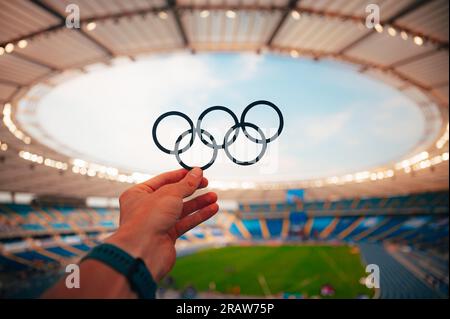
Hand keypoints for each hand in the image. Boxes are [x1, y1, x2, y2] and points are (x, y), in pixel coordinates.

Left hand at [106, 167, 217, 281]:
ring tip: (213, 197)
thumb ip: (186, 183)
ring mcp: (157, 222)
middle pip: (173, 194)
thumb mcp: (170, 194)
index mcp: (138, 193)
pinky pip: (185, 222)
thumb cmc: (147, 220)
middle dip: (192, 189)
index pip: (163, 179)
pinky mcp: (167, 236)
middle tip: (206, 183)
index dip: (181, 175)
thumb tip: (197, 172)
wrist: (143, 252)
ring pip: (181, 209)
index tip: (196, 172)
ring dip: (198, 203)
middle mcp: (146, 208)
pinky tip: (211, 209)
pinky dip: (198, 215)